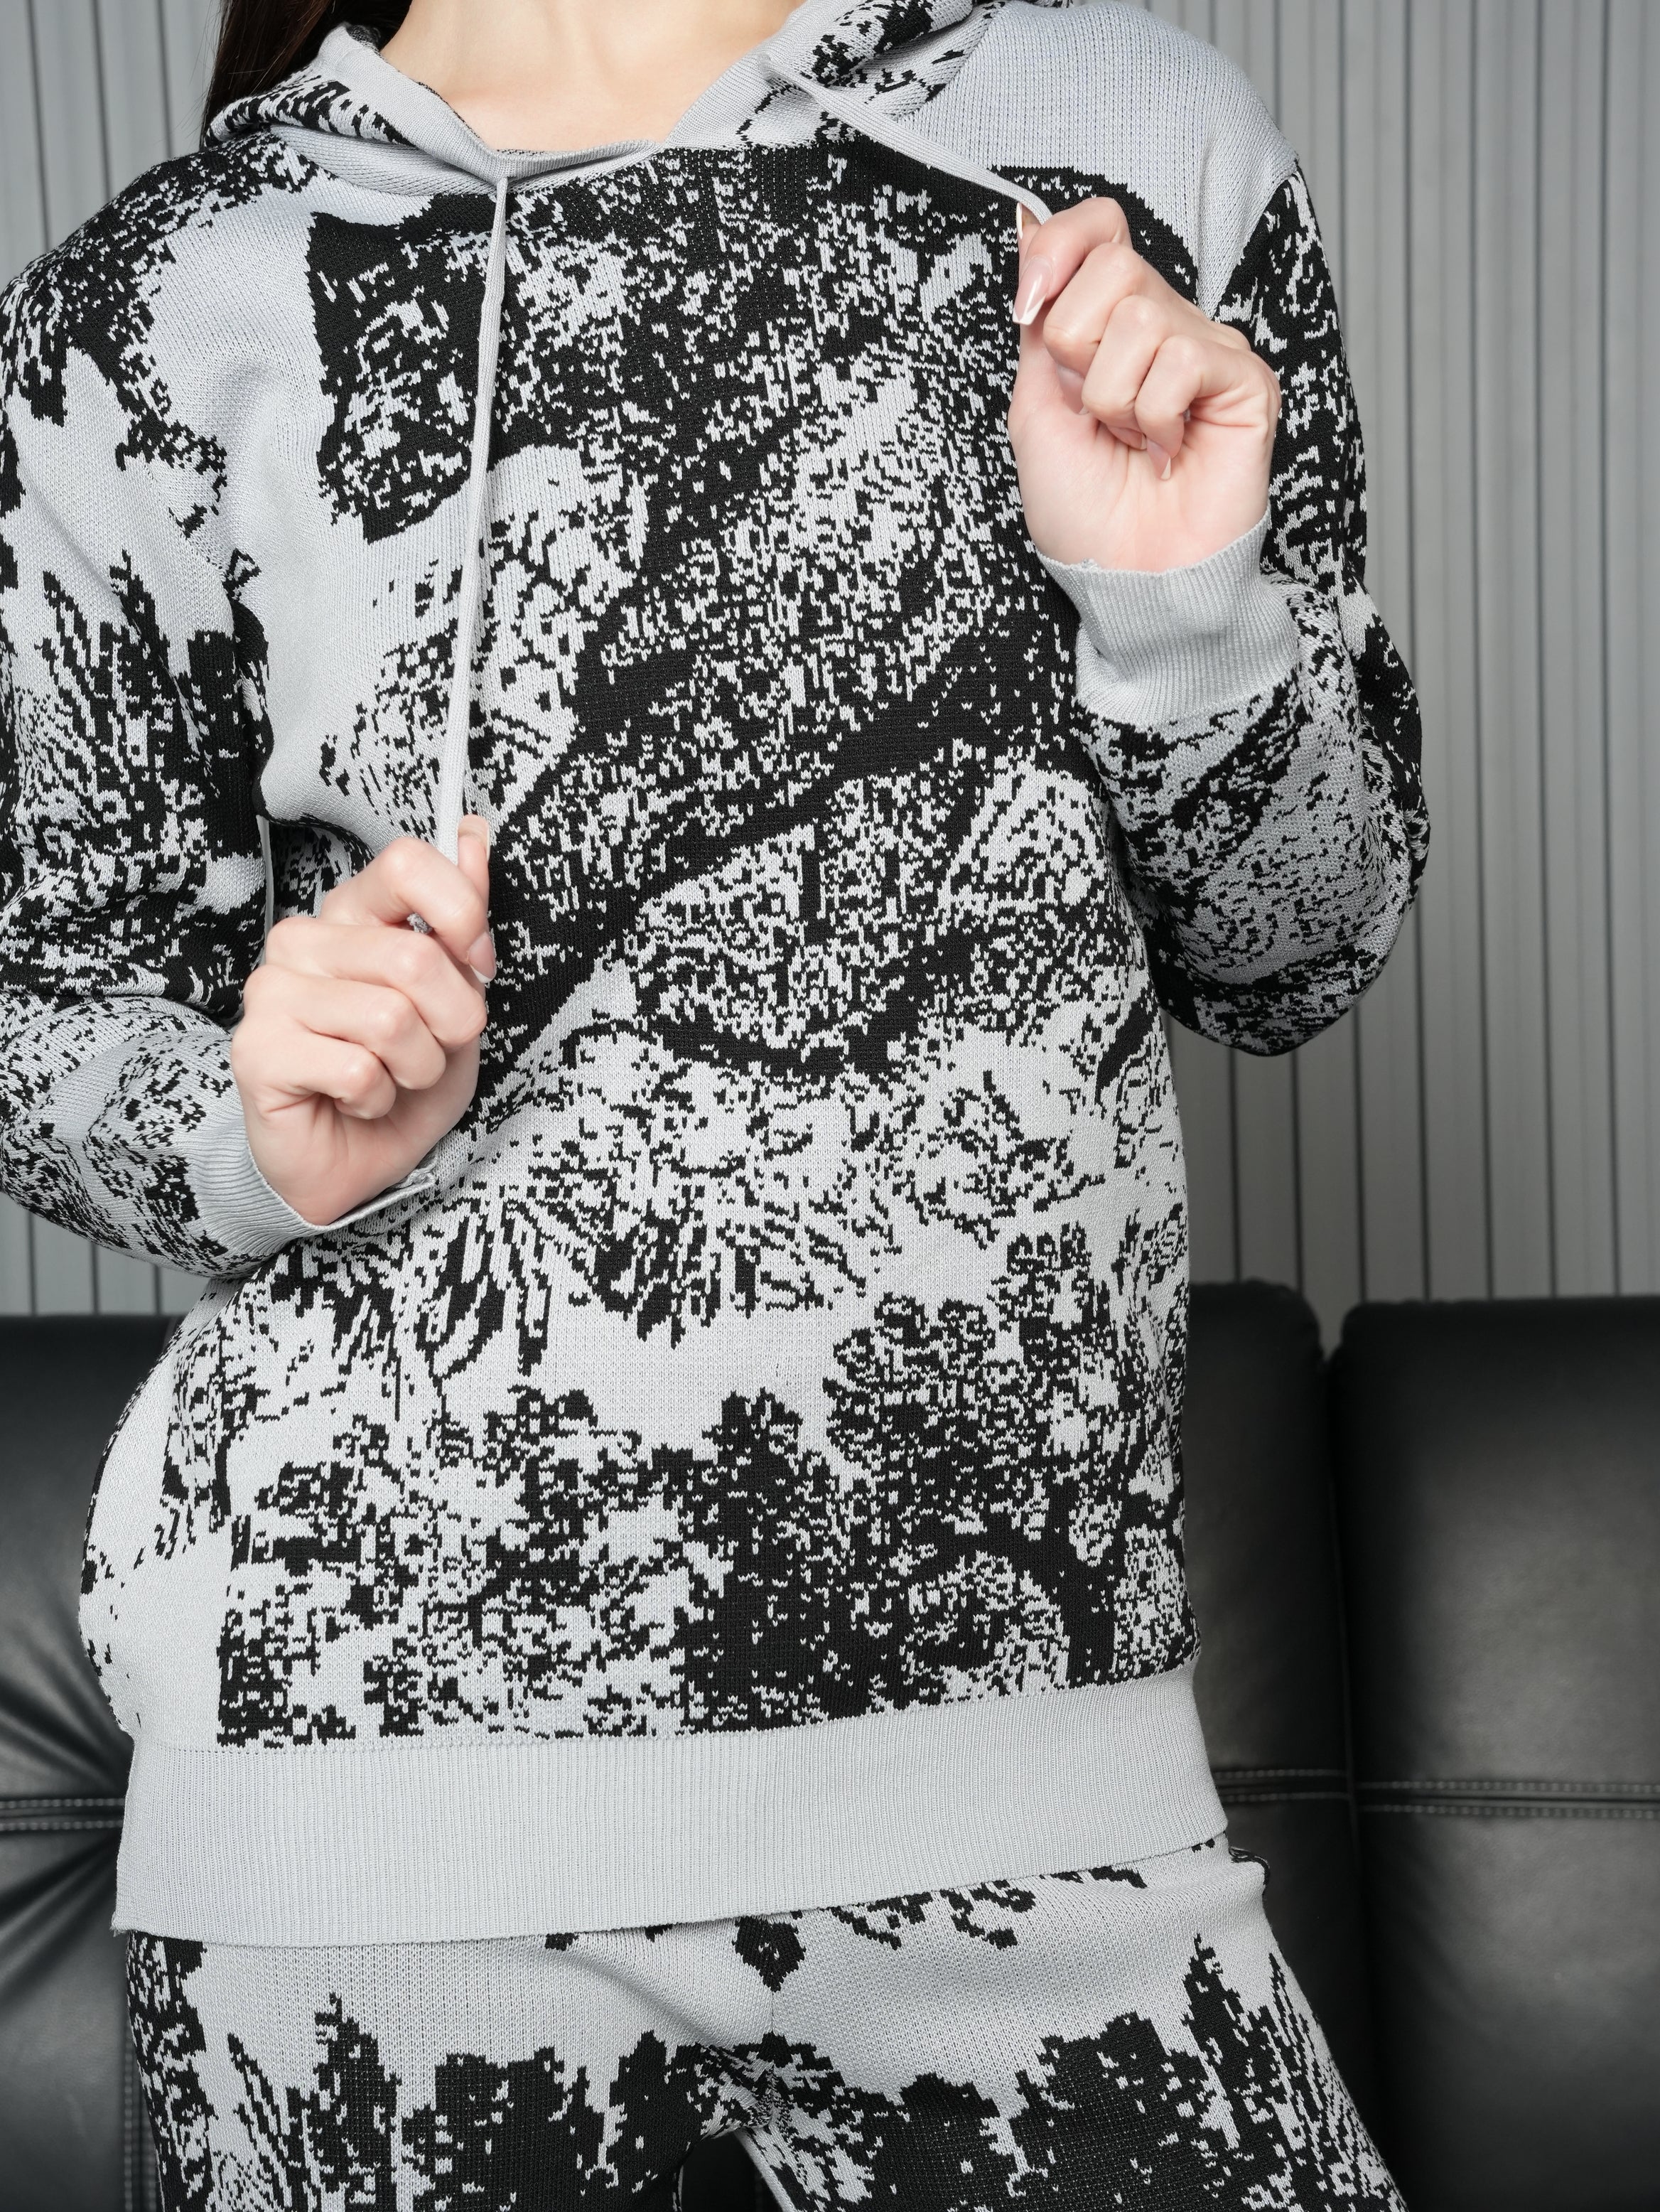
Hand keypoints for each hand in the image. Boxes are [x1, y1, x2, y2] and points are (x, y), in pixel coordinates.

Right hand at [230, 818, 492, 1226]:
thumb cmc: (403, 1081)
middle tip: (429, 1052)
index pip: (407, 863)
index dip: (462, 915)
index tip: (477, 965)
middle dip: (452, 1024)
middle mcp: (304, 939)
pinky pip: (358, 1068)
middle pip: (415, 959)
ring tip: (391, 1079)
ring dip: (417, 1068)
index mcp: (353, 915)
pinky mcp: (256, 1048)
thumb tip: (473, 832)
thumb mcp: (456, 1002)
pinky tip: (354, 1100)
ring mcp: (272, 991)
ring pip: (391, 1019)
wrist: (352, 1167)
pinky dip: (379, 1098)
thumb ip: (461, 921)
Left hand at [1006, 198, 1279, 573]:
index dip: (1058, 248)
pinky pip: (1184, 358)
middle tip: (1096, 412)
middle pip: (1112, 266)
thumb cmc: (1085, 511)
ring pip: (1142, 318)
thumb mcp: (1035, 407)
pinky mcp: (1244, 380)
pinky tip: (1166, 450)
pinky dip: (1156, 414)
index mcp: (1111, 326)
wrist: (1125, 577)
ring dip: (1115, 397)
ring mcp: (1207, 351)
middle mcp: (1162, 327)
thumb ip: (1039, 323)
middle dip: (1078, 350)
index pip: (1098, 228)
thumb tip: (1029, 229)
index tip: (1028, 307)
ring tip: (1131, 441)